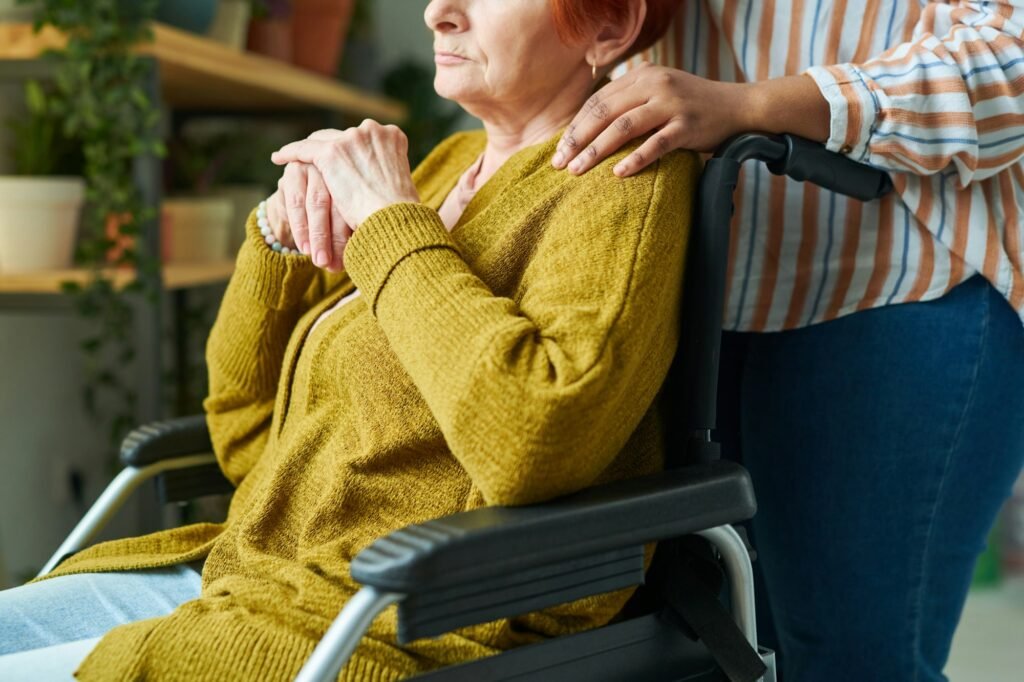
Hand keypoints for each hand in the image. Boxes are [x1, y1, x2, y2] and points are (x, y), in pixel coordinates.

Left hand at [271, 121, 419, 268]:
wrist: (394, 217)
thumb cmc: (400, 212)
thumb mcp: (399, 183)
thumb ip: (386, 173)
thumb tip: (378, 181)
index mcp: (393, 136)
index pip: (364, 139)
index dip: (352, 148)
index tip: (344, 157)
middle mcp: (372, 131)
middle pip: (342, 136)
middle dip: (332, 148)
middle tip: (320, 160)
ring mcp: (351, 139)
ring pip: (322, 141)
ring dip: (310, 152)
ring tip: (295, 157)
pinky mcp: (332, 152)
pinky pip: (304, 149)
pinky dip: (290, 153)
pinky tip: (279, 158)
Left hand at [553, 64, 830, 176]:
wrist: (739, 107)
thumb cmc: (693, 108)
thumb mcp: (659, 95)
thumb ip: (631, 103)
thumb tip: (592, 127)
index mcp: (642, 77)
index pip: (598, 101)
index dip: (575, 126)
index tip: (559, 149)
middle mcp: (654, 85)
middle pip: (604, 112)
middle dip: (578, 140)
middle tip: (559, 164)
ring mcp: (672, 104)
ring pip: (624, 128)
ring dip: (597, 151)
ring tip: (578, 171)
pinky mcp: (688, 125)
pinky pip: (656, 144)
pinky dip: (636, 159)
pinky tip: (618, 174)